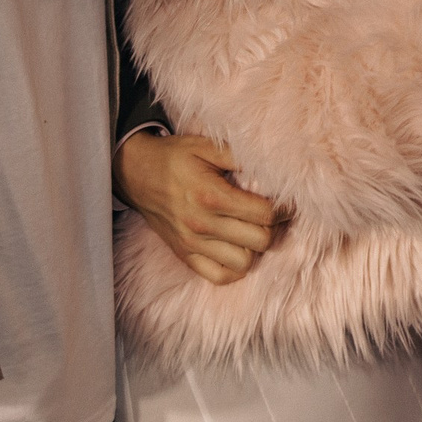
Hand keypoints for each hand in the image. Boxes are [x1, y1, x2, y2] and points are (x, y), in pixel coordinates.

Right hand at [113, 131, 279, 284]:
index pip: (265, 214)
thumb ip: (238, 154)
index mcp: (211, 195)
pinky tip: (237, 248)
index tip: (285, 200)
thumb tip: (270, 163)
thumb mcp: (205, 145)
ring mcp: (193, 244)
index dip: (283, 207)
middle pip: (260, 240)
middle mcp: (202, 225)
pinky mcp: (185, 256)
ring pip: (244, 262)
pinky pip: (219, 276)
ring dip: (254, 247)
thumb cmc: (174, 157)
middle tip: (270, 213)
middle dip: (273, 226)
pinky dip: (234, 267)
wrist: (136, 174)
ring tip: (252, 229)